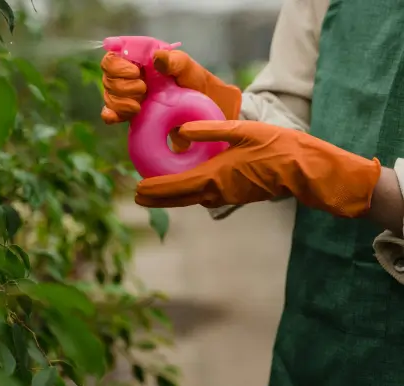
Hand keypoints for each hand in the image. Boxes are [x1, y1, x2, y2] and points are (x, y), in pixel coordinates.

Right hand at [100, 50, 241, 145]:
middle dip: (122, 86)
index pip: (114, 56)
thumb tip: (157, 58)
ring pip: (108, 95)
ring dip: (120, 102)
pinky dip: (111, 115)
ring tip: (140, 106)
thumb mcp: (189, 69)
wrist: (202, 113)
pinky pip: (109, 113)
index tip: (136, 73)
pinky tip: (118, 117)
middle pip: (107, 77)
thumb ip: (175, 61)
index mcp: (140, 59)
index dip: (118, 65)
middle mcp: (131, 75)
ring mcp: (128, 95)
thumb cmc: (197, 85)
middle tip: (143, 91)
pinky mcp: (129, 113)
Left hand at [135, 120, 381, 217]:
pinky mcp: (236, 195)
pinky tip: (186, 184)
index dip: (154, 189)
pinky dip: (189, 193)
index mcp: (215, 176)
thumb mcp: (243, 131)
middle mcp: (217, 191)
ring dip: (172, 196)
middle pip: (179, 198)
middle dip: (157, 198)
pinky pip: (205, 196)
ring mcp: (227, 195)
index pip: (175, 186)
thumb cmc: (279, 147)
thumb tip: (182, 130)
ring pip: (191, 199)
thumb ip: (211, 130)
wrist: (306, 171)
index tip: (137, 190)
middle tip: (138, 196)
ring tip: (155, 191)